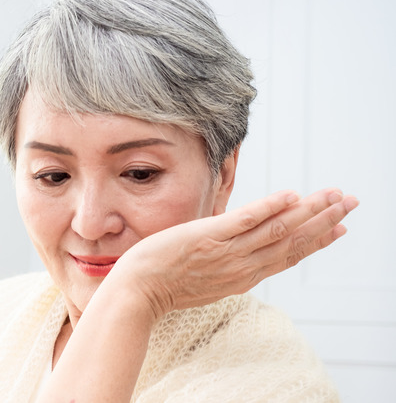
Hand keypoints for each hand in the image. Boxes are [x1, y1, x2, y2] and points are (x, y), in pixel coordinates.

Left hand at [113, 188, 358, 319]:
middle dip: (324, 221)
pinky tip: (290, 195)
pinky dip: (269, 208)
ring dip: (308, 211)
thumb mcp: (206, 278)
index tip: (341, 229)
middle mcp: (241, 267)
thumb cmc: (164, 283)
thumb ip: (226, 263)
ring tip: (333, 195)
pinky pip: (244, 221)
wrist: (136, 293)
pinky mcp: (207, 238)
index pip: (288, 256)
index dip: (317, 241)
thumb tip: (239, 246)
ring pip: (277, 230)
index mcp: (243, 277)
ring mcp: (226, 252)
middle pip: (292, 242)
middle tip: (351, 202)